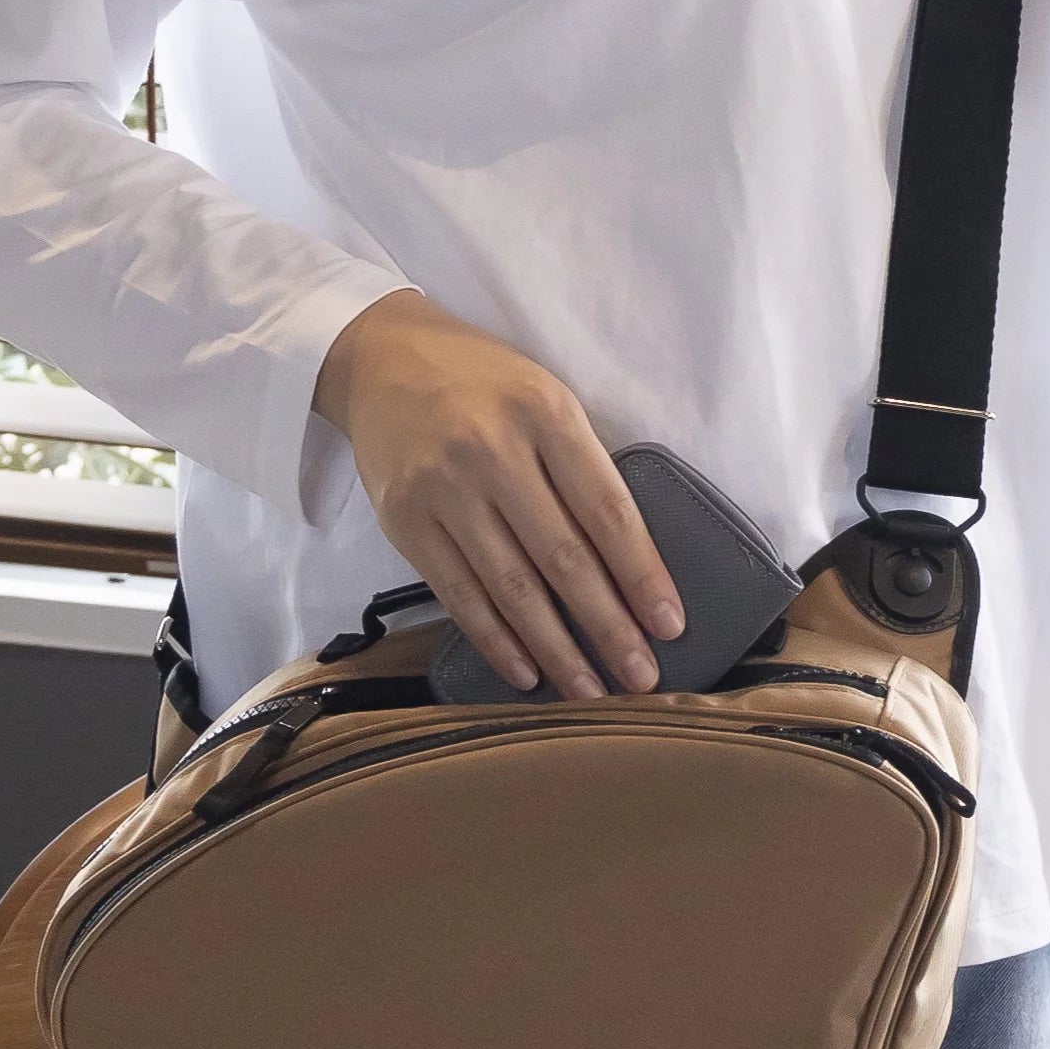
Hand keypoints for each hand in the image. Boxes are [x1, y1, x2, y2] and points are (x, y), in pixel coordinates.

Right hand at [313, 290, 684, 697]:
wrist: (380, 358)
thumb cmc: (482, 382)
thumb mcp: (544, 396)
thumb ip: (580, 463)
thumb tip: (628, 560)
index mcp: (544, 412)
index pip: (606, 508)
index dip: (641, 573)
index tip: (669, 623)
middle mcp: (492, 451)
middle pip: (563, 557)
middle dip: (608, 626)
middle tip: (640, 676)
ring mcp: (443, 489)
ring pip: (511, 587)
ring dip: (556, 648)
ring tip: (591, 690)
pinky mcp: (405, 521)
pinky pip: (459, 595)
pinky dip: (496, 640)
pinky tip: (526, 671)